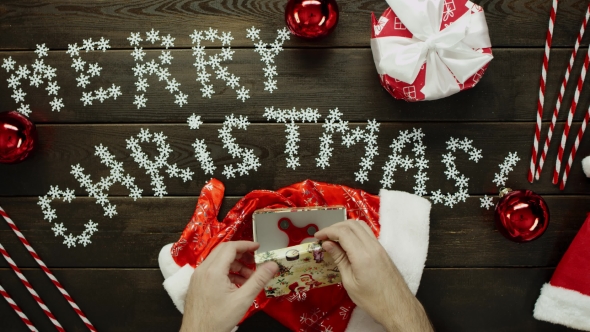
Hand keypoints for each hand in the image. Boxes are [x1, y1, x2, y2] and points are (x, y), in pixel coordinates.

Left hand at [180, 241, 277, 331]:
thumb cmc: (218, 320)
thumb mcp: (243, 299)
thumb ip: (259, 280)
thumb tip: (272, 265)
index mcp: (213, 271)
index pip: (230, 247)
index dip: (246, 245)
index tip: (258, 248)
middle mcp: (203, 270)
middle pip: (223, 251)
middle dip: (241, 253)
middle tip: (255, 259)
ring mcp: (198, 276)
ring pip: (218, 260)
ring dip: (234, 264)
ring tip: (248, 276)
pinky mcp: (197, 284)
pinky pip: (213, 270)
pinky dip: (226, 271)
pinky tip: (237, 284)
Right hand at [315, 219, 431, 331]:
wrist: (397, 307)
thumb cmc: (372, 300)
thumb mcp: (349, 283)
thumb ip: (339, 259)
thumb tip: (327, 244)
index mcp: (362, 255)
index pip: (343, 232)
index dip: (327, 231)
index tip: (317, 237)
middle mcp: (372, 246)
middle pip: (351, 225)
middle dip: (335, 227)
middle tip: (323, 237)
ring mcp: (379, 247)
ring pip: (361, 226)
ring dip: (345, 227)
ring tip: (333, 238)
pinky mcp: (383, 250)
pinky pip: (367, 233)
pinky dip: (354, 232)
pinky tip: (347, 242)